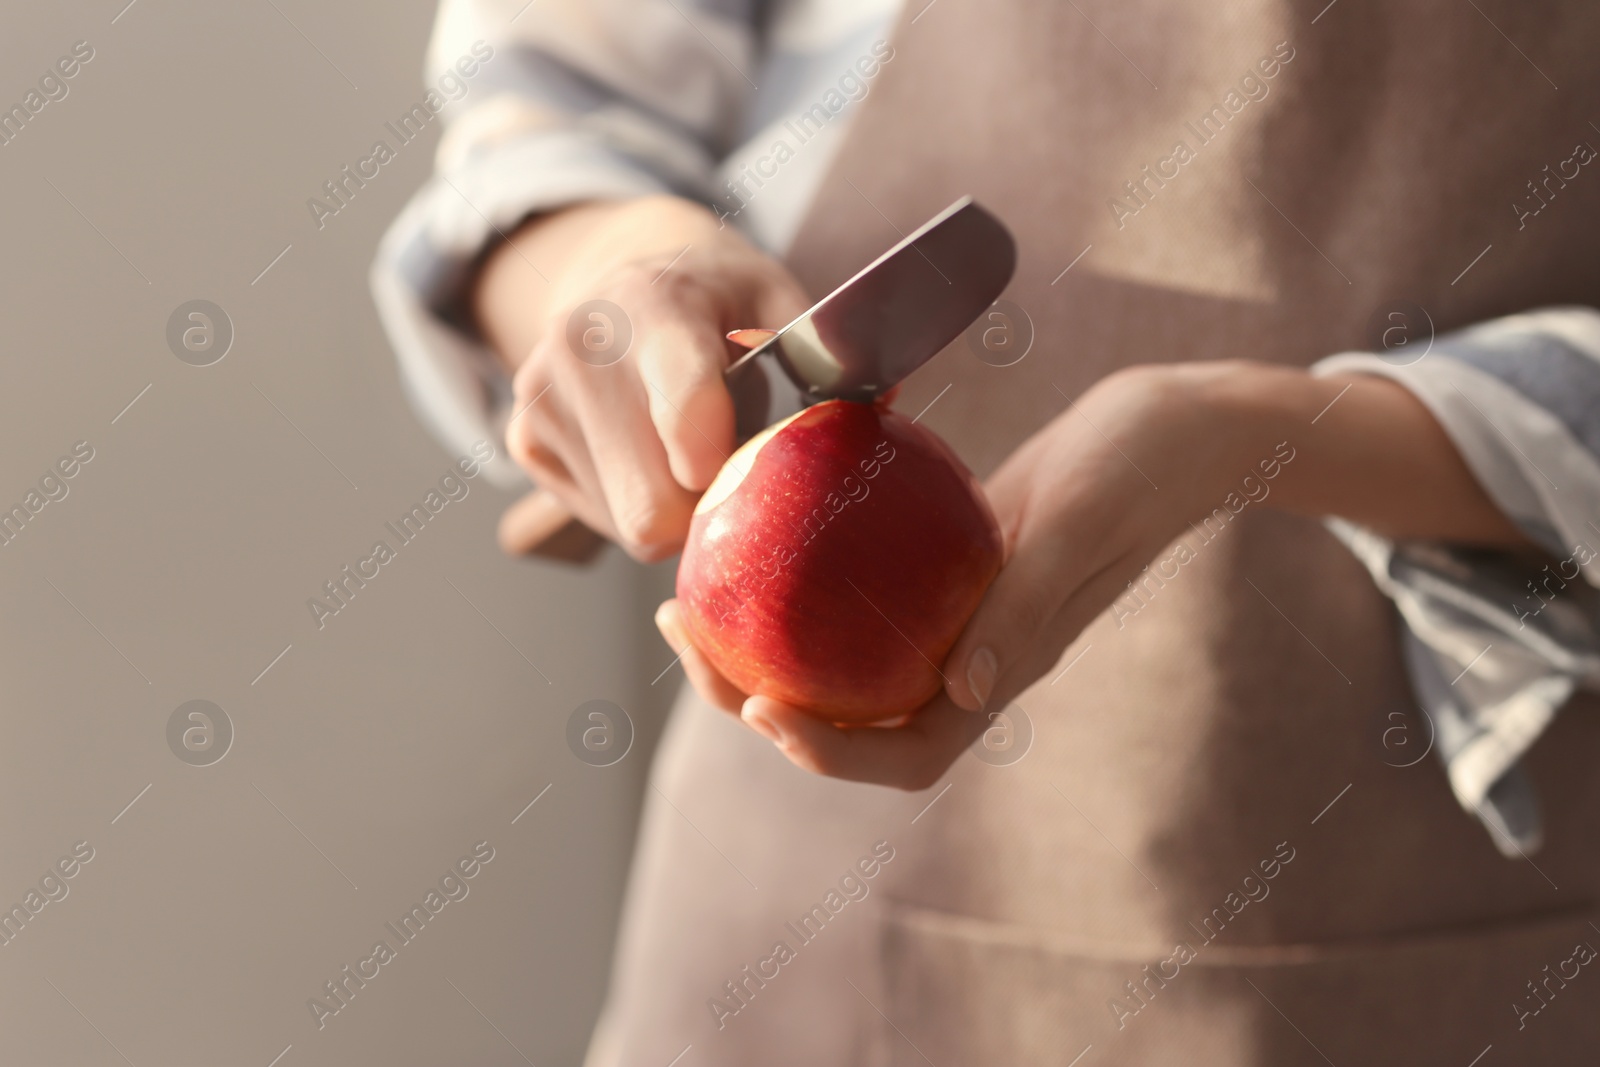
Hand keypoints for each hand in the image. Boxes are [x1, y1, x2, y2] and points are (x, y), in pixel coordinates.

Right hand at [474, 196, 809, 560]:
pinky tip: (649, 453)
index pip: (682, 398)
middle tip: (734, 466)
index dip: (713, 456)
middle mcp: (580, 346)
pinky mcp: (524, 439)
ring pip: (630, 524)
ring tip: (688, 447)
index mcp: (656, 304)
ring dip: (675, 507)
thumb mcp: (784, 305)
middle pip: (653, 504)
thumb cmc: (725, 303)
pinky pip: (601, 522)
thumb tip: (885, 411)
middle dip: (706, 508)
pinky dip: (637, 504)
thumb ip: (830, 357)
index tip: (729, 472)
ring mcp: (540, 396)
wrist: (625, 279)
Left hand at [656, 364, 1226, 787]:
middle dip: (755, 696)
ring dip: (762, 643)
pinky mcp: (943, 567)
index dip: (827, 753)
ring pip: (842, 656)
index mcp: (1003, 671)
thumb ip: (1026, 608)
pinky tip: (751, 528)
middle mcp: (970, 656)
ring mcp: (954, 615)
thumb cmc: (1143, 467)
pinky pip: (858, 588)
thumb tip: (966, 691)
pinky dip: (800, 579)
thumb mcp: (1079, 524)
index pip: (905, 751)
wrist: (1177, 426)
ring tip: (692, 595)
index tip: (759, 710)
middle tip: (681, 630)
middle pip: (849, 714)